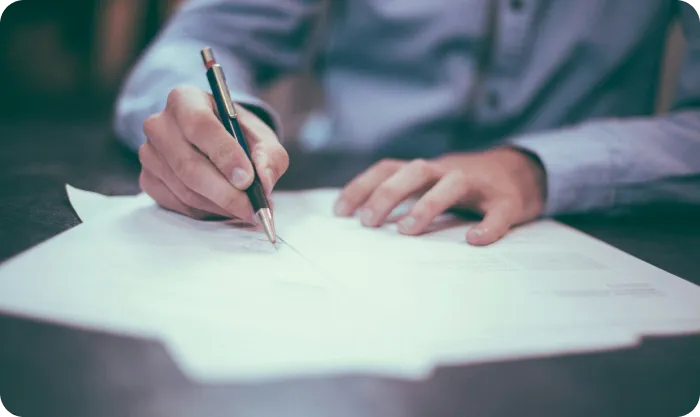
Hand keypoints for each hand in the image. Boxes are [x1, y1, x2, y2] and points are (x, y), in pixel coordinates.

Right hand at [138, 85, 288, 220]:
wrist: (215, 141)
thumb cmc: (238, 135)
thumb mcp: (262, 137)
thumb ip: (269, 156)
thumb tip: (264, 182)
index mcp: (185, 100)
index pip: (200, 125)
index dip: (224, 155)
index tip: (248, 179)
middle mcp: (160, 124)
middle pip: (189, 165)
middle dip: (226, 192)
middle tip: (253, 208)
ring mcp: (149, 153)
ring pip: (185, 189)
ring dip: (220, 205)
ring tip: (246, 209)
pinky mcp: (148, 179)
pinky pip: (178, 204)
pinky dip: (206, 211)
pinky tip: (224, 207)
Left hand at [334, 148, 546, 244]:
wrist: (522, 172)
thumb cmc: (465, 186)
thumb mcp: (431, 184)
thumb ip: (404, 196)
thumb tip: (362, 220)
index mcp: (427, 170)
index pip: (388, 168)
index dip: (362, 186)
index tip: (340, 212)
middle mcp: (448, 171)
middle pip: (415, 170)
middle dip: (388, 193)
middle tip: (368, 223)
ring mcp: (479, 184)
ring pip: (452, 184)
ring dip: (427, 205)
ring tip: (407, 231)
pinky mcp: (507, 201)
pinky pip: (498, 212)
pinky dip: (488, 226)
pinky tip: (475, 240)